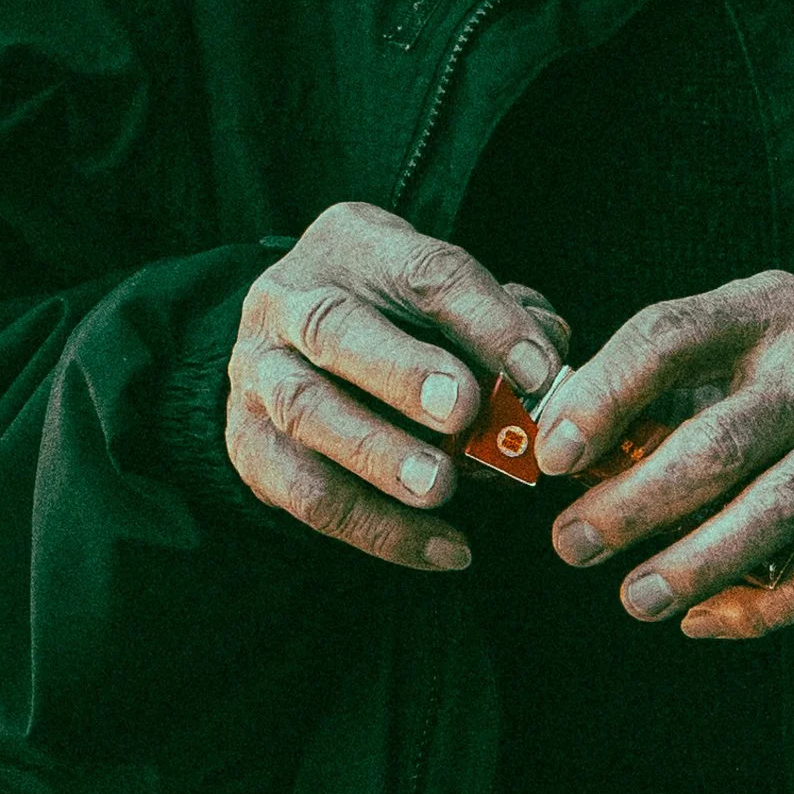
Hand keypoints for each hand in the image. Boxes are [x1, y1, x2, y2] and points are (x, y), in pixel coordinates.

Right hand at [227, 201, 567, 571]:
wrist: (290, 343)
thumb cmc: (394, 315)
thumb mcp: (443, 293)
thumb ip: (501, 319)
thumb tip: (543, 364)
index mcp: (354, 246)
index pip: (422, 271)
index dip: (485, 319)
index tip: (538, 370)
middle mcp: (289, 301)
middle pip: (337, 329)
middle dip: (402, 372)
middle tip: (464, 410)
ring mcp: (257, 374)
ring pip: (307, 412)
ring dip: (378, 454)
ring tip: (442, 488)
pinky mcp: (250, 448)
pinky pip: (308, 496)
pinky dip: (379, 529)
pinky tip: (444, 547)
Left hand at [537, 270, 793, 642]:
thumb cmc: (793, 362)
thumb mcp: (737, 332)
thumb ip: (662, 379)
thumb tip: (562, 443)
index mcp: (764, 309)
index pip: (670, 338)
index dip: (604, 395)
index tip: (553, 453)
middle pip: (718, 444)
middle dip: (634, 503)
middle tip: (573, 543)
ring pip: (773, 512)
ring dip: (694, 564)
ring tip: (635, 597)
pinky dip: (762, 608)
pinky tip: (705, 620)